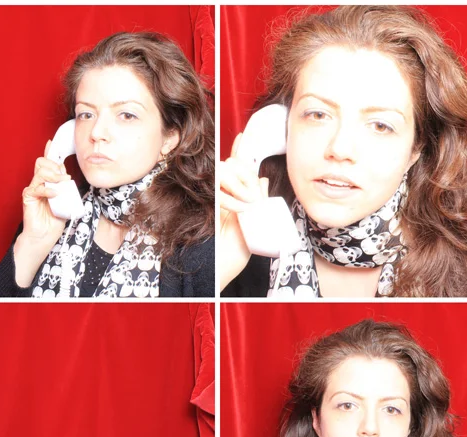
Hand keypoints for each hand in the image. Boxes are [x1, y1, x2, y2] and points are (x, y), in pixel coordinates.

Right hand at [14, 140, 71, 286]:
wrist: (45, 236)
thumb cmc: (56, 219)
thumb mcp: (67, 201)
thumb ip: (67, 188)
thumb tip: (68, 176)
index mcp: (48, 182)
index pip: (48, 162)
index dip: (49, 152)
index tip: (52, 142)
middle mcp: (39, 182)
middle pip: (43, 162)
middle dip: (55, 166)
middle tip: (65, 177)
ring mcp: (33, 189)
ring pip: (40, 172)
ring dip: (53, 175)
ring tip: (62, 184)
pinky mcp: (29, 197)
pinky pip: (36, 188)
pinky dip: (48, 189)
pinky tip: (55, 194)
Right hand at [218, 133, 269, 290]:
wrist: (220, 270)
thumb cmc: (235, 252)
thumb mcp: (255, 225)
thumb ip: (258, 201)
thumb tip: (262, 179)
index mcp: (231, 196)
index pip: (235, 168)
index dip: (239, 151)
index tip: (244, 136)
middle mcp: (218, 194)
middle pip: (231, 165)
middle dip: (246, 173)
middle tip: (256, 197)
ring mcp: (210, 199)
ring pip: (224, 173)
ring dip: (241, 185)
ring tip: (249, 206)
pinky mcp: (203, 206)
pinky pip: (217, 190)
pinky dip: (232, 198)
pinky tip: (240, 210)